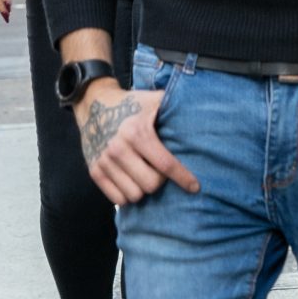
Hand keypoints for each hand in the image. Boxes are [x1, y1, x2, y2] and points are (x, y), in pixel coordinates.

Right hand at [76, 79, 198, 203]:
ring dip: (143, 190)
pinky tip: (132, 182)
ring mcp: (104, 161)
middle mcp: (119, 149)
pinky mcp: (94, 170)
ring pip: (134, 196)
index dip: (183, 178)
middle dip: (160, 181)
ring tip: (145, 176)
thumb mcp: (154, 100)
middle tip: (160, 172)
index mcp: (136, 133)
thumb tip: (203, 113)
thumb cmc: (131, 103)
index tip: (194, 187)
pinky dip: (127, 195)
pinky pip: (117, 198)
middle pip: (151, 185)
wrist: (94, 103)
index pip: (165, 165)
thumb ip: (175, 106)